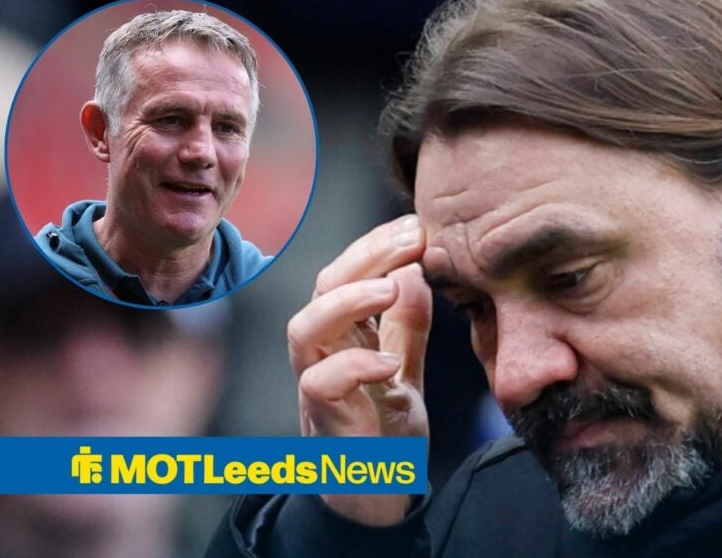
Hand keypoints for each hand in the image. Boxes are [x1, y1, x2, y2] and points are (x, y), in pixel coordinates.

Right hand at [286, 214, 430, 524]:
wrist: (375, 495)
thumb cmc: (383, 430)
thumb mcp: (405, 367)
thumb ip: (408, 324)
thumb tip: (416, 270)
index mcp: (342, 334)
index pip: (347, 275)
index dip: (376, 246)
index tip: (416, 226)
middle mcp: (322, 353)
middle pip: (323, 289)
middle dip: (365, 256)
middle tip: (411, 238)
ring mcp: (316, 386)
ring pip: (305, 329)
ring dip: (347, 301)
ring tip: (390, 286)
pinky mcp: (323, 422)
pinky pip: (319, 385)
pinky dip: (353, 367)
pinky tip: (388, 361)